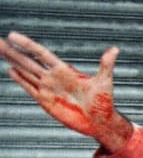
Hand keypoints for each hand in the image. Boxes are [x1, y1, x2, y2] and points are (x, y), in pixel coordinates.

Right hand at [2, 31, 131, 149]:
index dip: (27, 44)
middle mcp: (53, 77)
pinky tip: (11, 70)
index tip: (12, 35)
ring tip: (0, 50)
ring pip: (25, 72)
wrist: (100, 122)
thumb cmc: (104, 102)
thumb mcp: (104, 82)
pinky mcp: (45, 101)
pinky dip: (20, 79)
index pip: (40, 53)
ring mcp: (48, 88)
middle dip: (12, 51)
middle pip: (28, 61)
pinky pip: (29, 88)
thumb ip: (105, 65)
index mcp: (64, 70)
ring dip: (12, 61)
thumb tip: (115, 49)